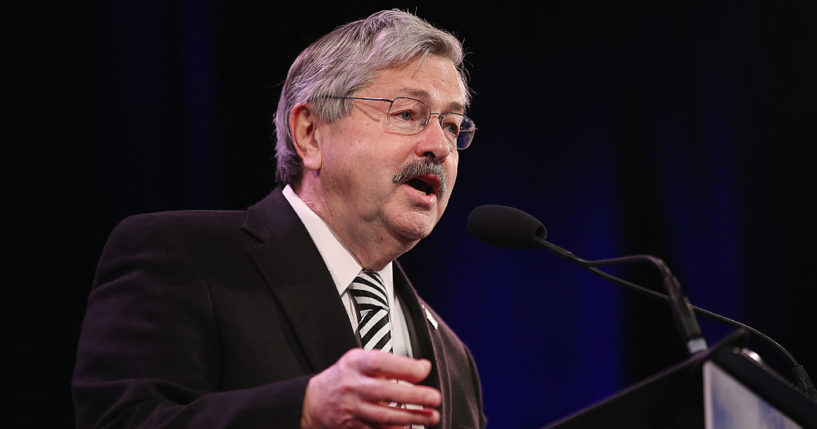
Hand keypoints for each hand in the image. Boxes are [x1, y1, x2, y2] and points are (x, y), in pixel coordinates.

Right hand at [301, 349, 441, 427]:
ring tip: (432, 416)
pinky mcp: (355, 427)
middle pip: (384, 392)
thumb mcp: (359, 360)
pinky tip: (412, 428)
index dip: (404, 367)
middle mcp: (353, 387)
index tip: (424, 370)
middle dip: (414, 396)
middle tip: (434, 397)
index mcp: (355, 365)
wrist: (315, 402)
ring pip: (384, 416)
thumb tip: (420, 368)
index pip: (380, 363)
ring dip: (412, 417)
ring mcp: (353, 409)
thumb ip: (387, 362)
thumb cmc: (343, 377)